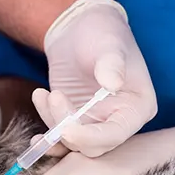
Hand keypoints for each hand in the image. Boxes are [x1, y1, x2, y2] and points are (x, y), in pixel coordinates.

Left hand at [38, 0, 157, 156]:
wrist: (80, 28)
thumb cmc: (101, 32)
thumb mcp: (108, 44)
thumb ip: (111, 64)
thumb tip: (112, 84)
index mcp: (138, 107)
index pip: (116, 134)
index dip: (90, 137)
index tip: (66, 130)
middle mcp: (119, 121)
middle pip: (93, 145)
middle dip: (67, 129)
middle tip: (53, 97)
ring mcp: (96, 123)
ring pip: (73, 143)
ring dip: (53, 125)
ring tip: (42, 93)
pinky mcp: (76, 122)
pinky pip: (61, 140)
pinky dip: (48, 138)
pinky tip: (36, 130)